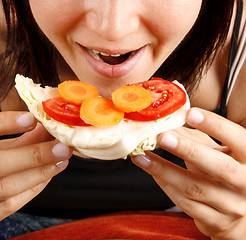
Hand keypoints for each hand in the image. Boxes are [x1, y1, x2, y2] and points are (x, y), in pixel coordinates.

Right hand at [0, 111, 71, 220]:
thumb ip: (15, 135)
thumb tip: (43, 125)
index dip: (6, 124)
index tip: (31, 119)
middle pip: (0, 164)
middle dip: (35, 155)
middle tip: (62, 146)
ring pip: (8, 186)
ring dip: (41, 172)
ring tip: (62, 159)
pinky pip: (10, 204)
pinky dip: (33, 188)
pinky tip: (49, 174)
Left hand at [132, 107, 245, 239]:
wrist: (243, 216)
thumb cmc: (229, 175)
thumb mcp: (221, 153)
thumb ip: (198, 139)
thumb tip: (168, 122)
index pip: (237, 139)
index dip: (215, 125)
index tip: (190, 114)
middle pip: (218, 167)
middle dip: (188, 149)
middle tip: (162, 137)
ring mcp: (232, 206)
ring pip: (195, 186)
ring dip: (164, 170)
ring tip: (141, 156)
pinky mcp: (217, 222)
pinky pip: (186, 203)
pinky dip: (166, 186)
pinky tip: (153, 172)